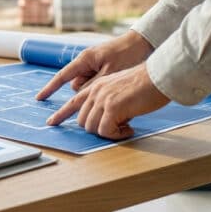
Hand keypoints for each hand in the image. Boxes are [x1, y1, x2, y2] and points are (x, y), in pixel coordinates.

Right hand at [35, 30, 153, 99]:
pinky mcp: (102, 67)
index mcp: (84, 59)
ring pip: (87, 85)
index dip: (50, 89)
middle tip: (105, 84)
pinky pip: (96, 81)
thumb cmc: (127, 55)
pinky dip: (103, 84)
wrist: (143, 42)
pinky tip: (116, 79)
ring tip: (115, 79)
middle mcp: (86, 62)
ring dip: (97, 88)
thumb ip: (93, 85)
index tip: (39, 99)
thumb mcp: (110, 72)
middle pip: (77, 84)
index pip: (62, 76)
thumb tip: (80, 94)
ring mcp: (94, 65)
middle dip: (87, 90)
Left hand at [45, 63, 169, 138]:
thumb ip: (109, 102)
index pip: (73, 102)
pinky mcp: (112, 107)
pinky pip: (105, 130)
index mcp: (96, 87)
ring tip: (125, 128)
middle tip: (116, 128)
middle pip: (82, 120)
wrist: (159, 76)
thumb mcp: (120, 91)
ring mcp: (102, 99)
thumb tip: (107, 121)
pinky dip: (116, 135)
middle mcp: (95, 91)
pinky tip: (129, 129)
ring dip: (108, 133)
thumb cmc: (146, 85)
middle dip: (96, 129)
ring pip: (92, 127)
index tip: (51, 122)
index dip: (60, 114)